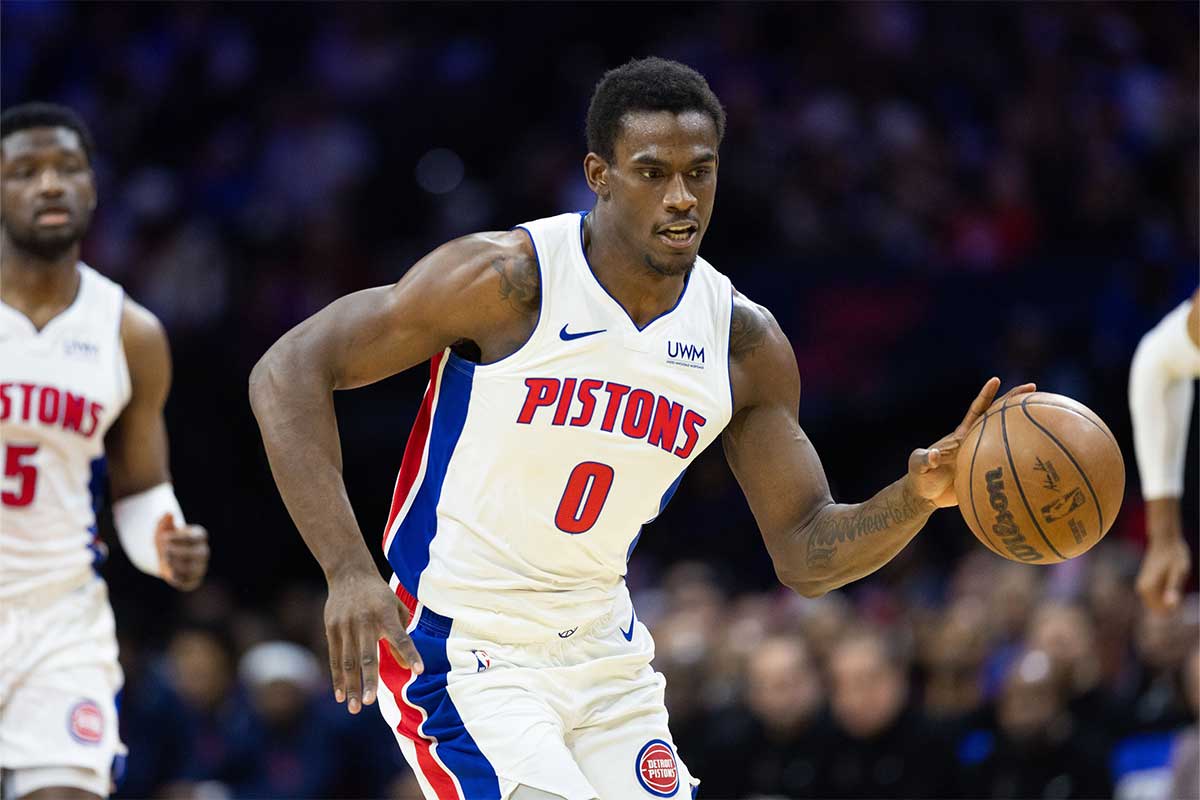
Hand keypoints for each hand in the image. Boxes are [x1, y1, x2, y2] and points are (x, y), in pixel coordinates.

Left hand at [155, 514, 208, 590]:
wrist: (165, 558)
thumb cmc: (166, 541)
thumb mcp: (163, 530)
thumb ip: (164, 522)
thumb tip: (169, 514)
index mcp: (199, 536)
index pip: (196, 537)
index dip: (181, 537)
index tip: (164, 537)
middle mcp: (203, 551)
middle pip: (198, 553)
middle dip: (181, 552)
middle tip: (165, 551)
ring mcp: (200, 566)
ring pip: (194, 568)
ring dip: (179, 565)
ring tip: (166, 562)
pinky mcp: (193, 579)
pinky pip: (189, 581)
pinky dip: (180, 579)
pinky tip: (170, 574)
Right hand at [324, 569, 423, 713]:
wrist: (349, 573)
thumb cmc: (379, 595)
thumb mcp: (396, 609)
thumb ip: (402, 636)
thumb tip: (408, 667)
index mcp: (385, 614)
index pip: (401, 638)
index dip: (410, 654)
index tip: (419, 671)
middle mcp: (365, 621)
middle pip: (367, 655)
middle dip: (368, 680)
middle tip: (369, 703)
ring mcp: (346, 625)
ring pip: (348, 661)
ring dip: (351, 686)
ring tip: (355, 707)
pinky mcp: (332, 628)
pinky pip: (335, 657)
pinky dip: (337, 677)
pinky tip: (341, 695)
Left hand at [907, 377, 1036, 507]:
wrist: (925, 496)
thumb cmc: (919, 478)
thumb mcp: (918, 467)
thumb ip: (924, 461)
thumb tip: (935, 456)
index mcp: (961, 436)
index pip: (976, 411)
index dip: (985, 396)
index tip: (996, 379)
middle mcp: (974, 440)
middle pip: (998, 417)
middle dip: (1014, 401)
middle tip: (1033, 387)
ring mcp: (982, 455)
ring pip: (1008, 437)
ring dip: (1025, 427)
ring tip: (1048, 416)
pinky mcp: (986, 472)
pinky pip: (1008, 462)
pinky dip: (1022, 460)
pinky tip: (1041, 461)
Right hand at [1138, 498, 1190, 612]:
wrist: (1165, 541)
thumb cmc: (1175, 555)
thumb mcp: (1179, 572)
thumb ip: (1173, 589)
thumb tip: (1170, 605)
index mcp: (1148, 589)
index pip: (1163, 612)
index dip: (1177, 607)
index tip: (1181, 591)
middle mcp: (1141, 590)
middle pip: (1160, 610)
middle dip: (1172, 603)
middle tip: (1178, 584)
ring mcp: (1142, 587)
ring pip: (1158, 605)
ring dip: (1170, 598)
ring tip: (1174, 581)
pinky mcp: (1145, 585)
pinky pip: (1157, 599)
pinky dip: (1167, 594)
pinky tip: (1171, 580)